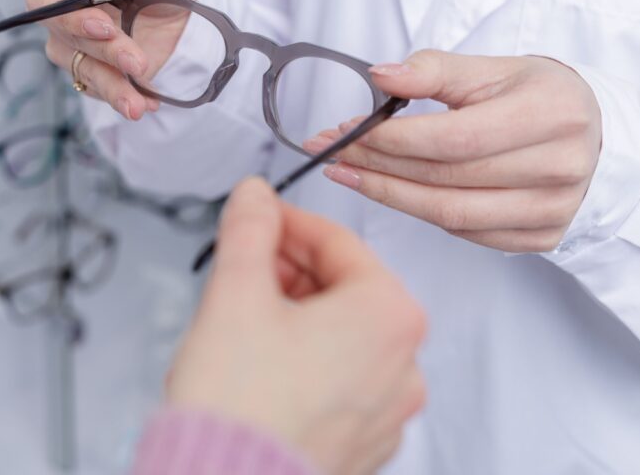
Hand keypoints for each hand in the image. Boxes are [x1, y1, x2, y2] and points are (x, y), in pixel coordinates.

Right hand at [24, 0, 200, 119]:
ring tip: (137, 103)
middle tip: (137, 62)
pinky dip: (122, 96)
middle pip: (64, 36)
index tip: (103, 28)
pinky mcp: (94, 65)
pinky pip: (99, 86)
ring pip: (80, 67)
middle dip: (104, 52)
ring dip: (110, 86)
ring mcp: (73, 38)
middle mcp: (58, 5)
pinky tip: (146, 100)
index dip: (67, 16)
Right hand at [167, 178, 425, 474]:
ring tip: (246, 319)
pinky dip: (308, 361)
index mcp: (388, 315)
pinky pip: (341, 380)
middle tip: (245, 267)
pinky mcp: (364, 442)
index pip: (336, 242)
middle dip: (291, 271)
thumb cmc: (240, 405)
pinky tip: (263, 365)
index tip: (258, 218)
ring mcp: (388, 410)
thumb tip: (255, 197)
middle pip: (344, 288)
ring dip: (297, 314)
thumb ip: (249, 229)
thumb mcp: (236, 292)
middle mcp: (403, 364)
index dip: (286, 222)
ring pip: (343, 335)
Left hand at [305, 50, 601, 252]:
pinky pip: (465, 232)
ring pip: (449, 213)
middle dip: (376, 165)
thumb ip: (436, 70)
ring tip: (345, 174)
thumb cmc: (537, 96)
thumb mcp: (494, 68)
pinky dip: (421, 212)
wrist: (594, 133)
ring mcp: (554, 209)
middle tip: (330, 150)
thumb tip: (380, 75)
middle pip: (446, 178)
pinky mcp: (543, 237)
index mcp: (552, 114)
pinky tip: (391, 191)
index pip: (454, 137)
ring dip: (386, 195)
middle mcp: (560, 168)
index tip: (346, 128)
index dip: (392, 138)